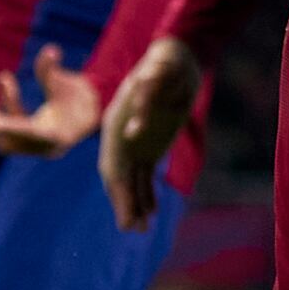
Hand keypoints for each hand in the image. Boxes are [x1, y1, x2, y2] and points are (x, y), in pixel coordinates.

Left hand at [0, 46, 100, 157]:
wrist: (89, 114)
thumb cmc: (82, 98)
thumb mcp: (71, 83)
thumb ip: (54, 71)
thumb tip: (50, 51)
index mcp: (59, 136)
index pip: (32, 134)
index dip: (13, 128)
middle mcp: (44, 147)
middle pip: (12, 143)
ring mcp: (33, 148)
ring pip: (5, 141)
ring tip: (2, 83)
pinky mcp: (24, 144)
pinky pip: (4, 134)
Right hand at [95, 37, 203, 231]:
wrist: (175, 60)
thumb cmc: (164, 64)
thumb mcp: (158, 73)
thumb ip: (146, 97)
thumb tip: (133, 131)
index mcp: (116, 125)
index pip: (112, 164)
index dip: (117, 189)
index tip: (123, 210)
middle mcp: (121, 138)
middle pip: (119, 177)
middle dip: (124, 203)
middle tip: (131, 228)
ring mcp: (134, 144)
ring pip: (131, 181)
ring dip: (135, 204)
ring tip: (140, 229)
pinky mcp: (148, 148)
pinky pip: (143, 176)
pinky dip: (145, 194)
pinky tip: (150, 213)